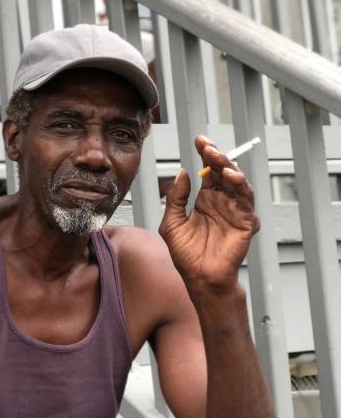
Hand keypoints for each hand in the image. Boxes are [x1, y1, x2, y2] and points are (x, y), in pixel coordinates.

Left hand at [159, 135, 258, 292]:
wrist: (199, 278)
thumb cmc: (185, 253)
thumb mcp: (171, 223)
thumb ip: (176, 198)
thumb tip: (183, 173)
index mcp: (205, 199)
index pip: (207, 172)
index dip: (204, 155)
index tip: (198, 140)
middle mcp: (222, 201)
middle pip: (222, 172)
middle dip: (216, 157)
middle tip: (206, 146)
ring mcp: (235, 210)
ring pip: (237, 182)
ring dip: (228, 168)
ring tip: (217, 158)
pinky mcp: (245, 222)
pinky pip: (246, 201)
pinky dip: (239, 187)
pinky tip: (230, 177)